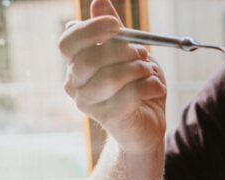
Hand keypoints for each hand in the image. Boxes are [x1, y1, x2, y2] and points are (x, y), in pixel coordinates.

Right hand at [58, 0, 166, 154]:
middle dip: (122, 52)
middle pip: (89, 60)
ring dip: (139, 70)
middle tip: (143, 53)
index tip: (117, 26)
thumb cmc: (136, 86)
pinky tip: (156, 88)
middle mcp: (74, 84)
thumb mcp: (129, 54)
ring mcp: (87, 103)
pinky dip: (150, 87)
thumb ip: (114, 32)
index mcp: (75, 63)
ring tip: (150, 72)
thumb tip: (99, 1)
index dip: (91, 30)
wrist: (149, 123)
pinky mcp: (106, 119)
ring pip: (110, 78)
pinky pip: (129, 96)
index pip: (68, 42)